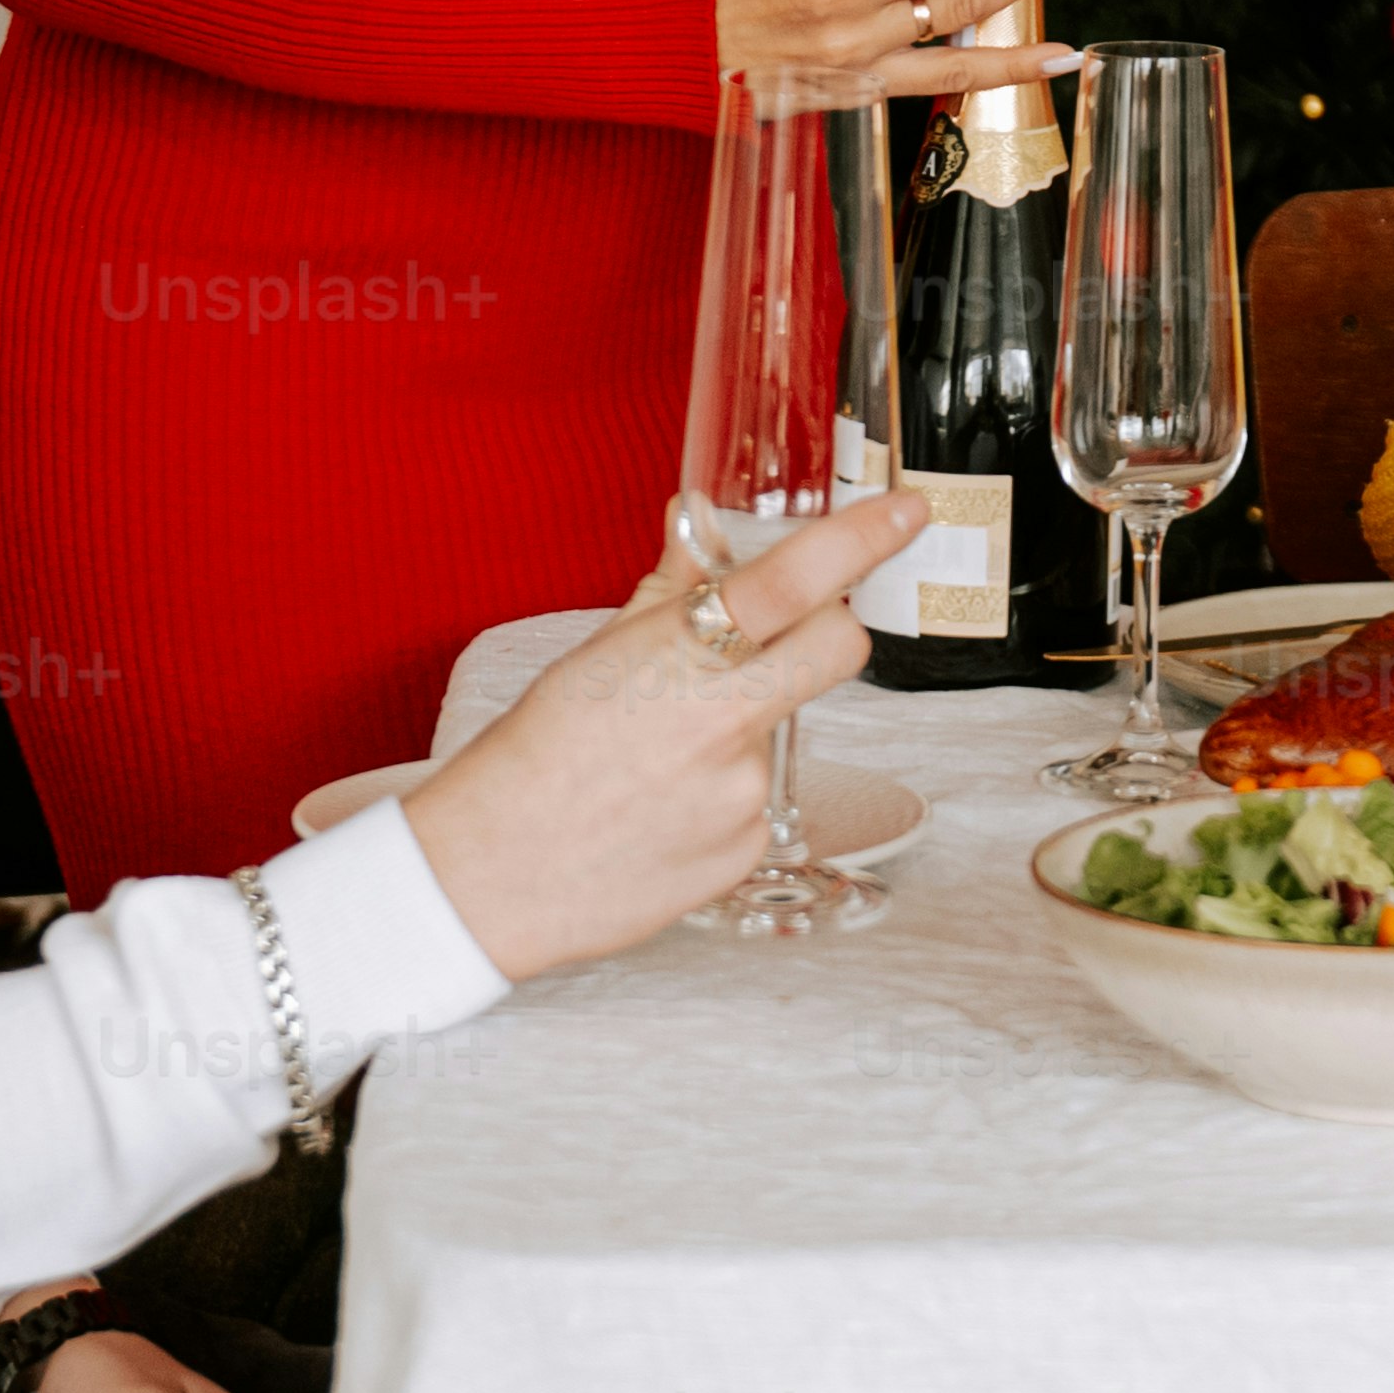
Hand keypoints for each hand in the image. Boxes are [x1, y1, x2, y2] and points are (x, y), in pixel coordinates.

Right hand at [402, 504, 908, 975]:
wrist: (485, 880)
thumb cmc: (527, 762)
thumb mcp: (591, 657)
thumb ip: (667, 593)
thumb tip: (699, 528)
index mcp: (678, 656)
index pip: (796, 579)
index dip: (866, 537)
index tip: (908, 511)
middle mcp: (725, 722)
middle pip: (841, 649)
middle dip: (828, 631)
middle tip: (776, 642)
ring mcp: (745, 793)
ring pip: (786, 730)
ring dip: (743, 730)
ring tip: (662, 761)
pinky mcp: (749, 850)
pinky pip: (760, 801)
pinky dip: (722, 797)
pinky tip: (664, 811)